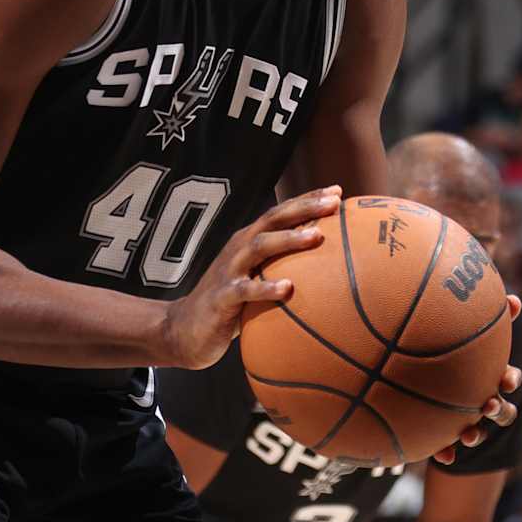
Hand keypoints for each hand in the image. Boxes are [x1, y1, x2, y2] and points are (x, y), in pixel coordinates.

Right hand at [161, 186, 340, 368]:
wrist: (183, 330)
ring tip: (317, 236)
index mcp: (249, 241)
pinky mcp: (221, 298)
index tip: (337, 192)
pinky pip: (245, 290)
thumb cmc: (231, 304)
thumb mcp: (256, 278)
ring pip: (259, 246)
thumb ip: (281, 267)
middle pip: (272, 220)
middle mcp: (239, 249)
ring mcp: (229, 271)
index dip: (307, 200)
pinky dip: (266, 288)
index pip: (281, 213)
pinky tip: (288, 288)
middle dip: (304, 208)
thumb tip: (327, 269)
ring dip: (288, 239)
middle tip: (334, 202)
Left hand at [432, 295, 521, 463]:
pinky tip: (441, 455)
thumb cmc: (451, 355)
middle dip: (498, 409)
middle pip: (501, 409)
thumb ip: (480, 317)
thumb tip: (507, 295)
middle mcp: (483, 400)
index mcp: (489, 376)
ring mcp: (468, 420)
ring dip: (476, 434)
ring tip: (468, 436)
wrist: (427, 393)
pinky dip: (446, 453)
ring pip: (479, 432)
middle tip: (489, 404)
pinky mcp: (448, 437)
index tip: (507, 379)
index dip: (510, 379)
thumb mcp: (461, 334)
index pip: (507, 377)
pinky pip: (449, 449)